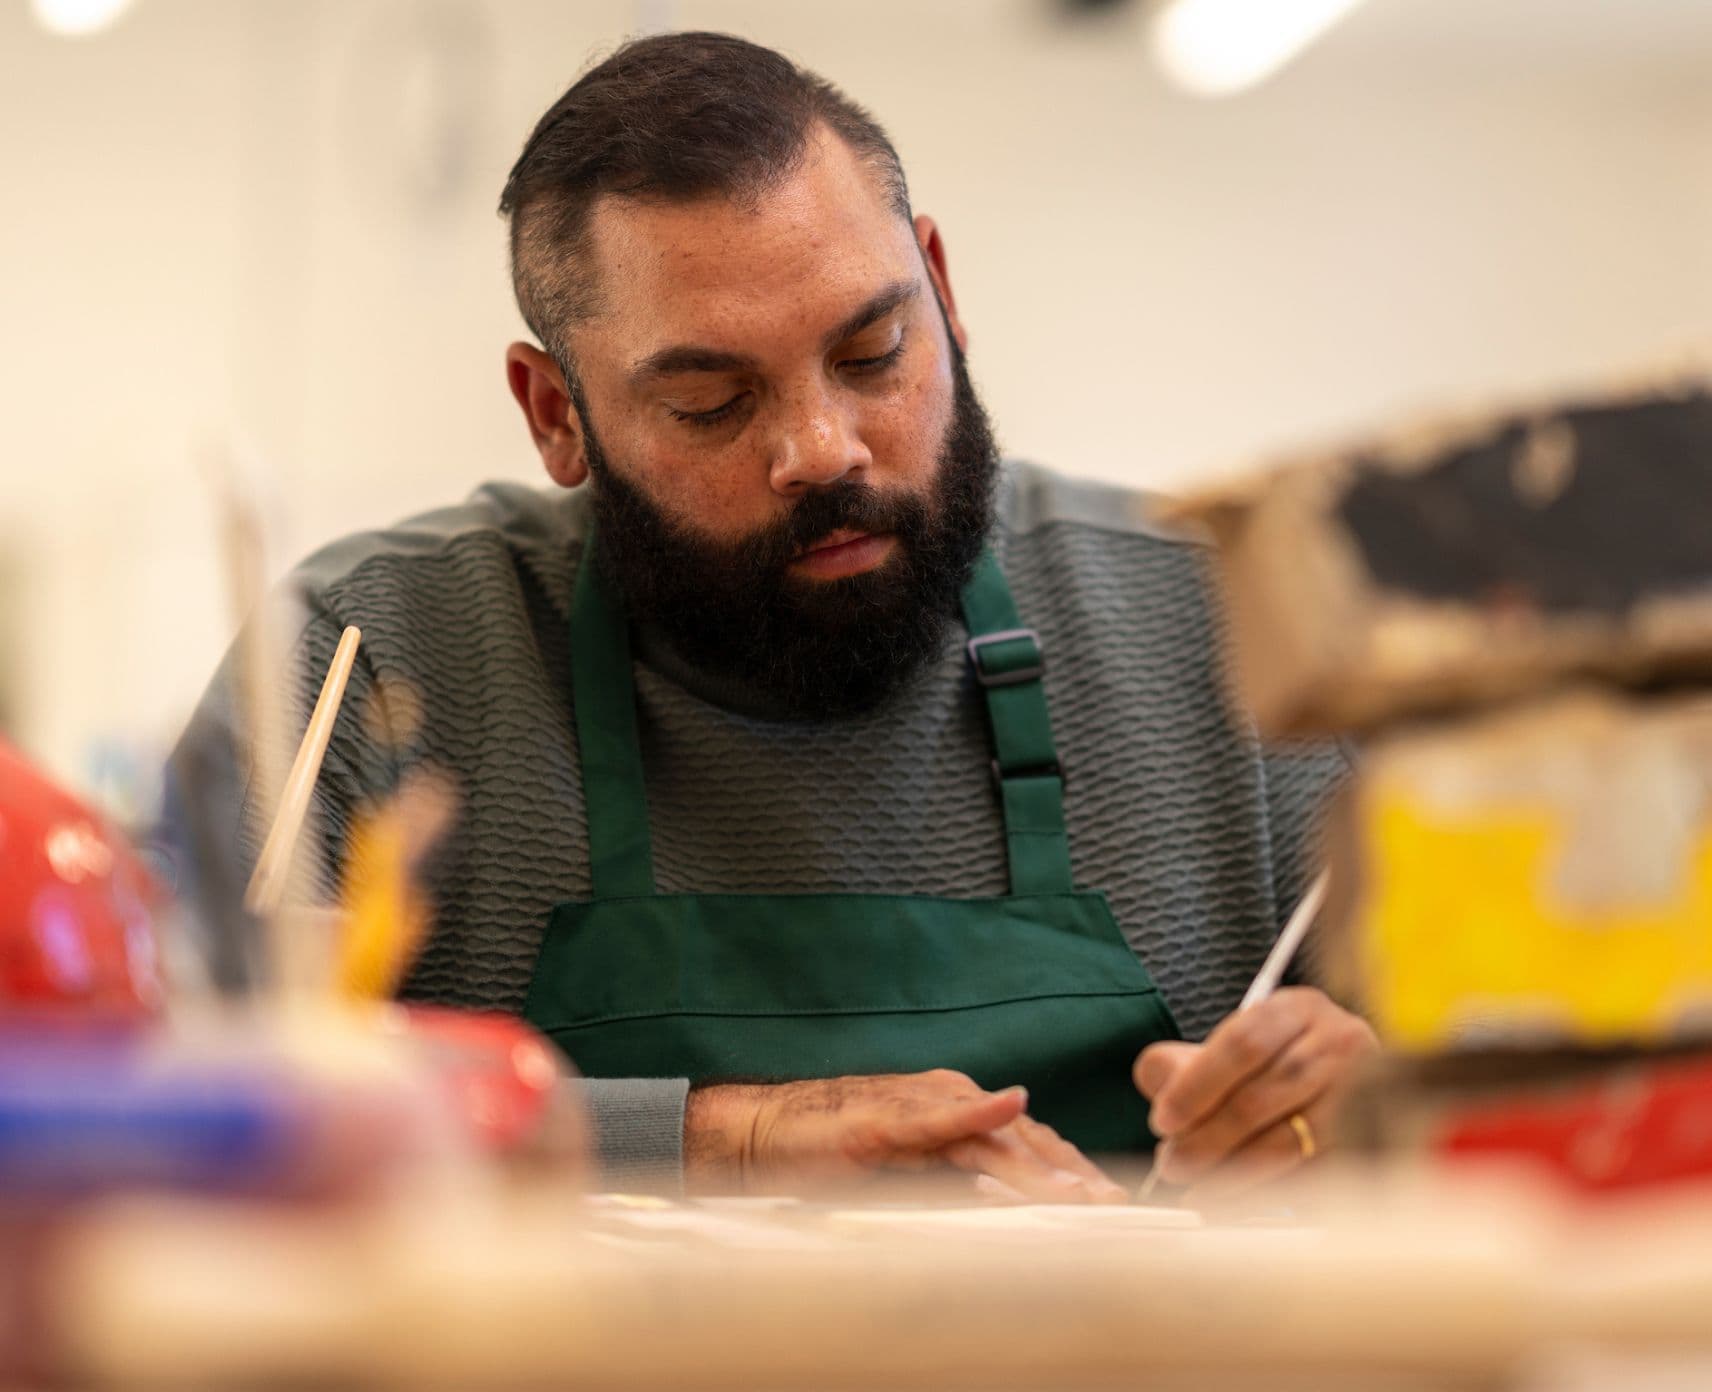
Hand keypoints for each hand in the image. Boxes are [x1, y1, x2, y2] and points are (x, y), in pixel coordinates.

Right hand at [685, 1070, 1126, 1202]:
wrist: (764, 1134)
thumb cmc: (831, 1155)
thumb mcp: (908, 1175)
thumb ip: (958, 1184)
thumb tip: (1008, 1211)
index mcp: (958, 1112)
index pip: (1031, 1148)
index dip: (1073, 1175)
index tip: (1116, 1207)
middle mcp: (948, 1099)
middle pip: (1026, 1142)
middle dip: (1073, 1176)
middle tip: (1117, 1211)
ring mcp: (919, 1106)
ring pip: (993, 1139)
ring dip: (1041, 1167)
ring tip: (1081, 1194)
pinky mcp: (884, 1120)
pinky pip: (939, 1118)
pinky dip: (977, 1112)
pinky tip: (1011, 1107)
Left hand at [1133, 988, 1375, 1201]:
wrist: (1356, 1089)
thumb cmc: (1282, 1068)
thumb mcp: (1237, 1048)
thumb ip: (1185, 1061)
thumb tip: (1155, 1080)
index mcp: (1297, 1009)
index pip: (1242, 1043)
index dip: (1196, 1086)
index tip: (1163, 1121)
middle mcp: (1340, 1043)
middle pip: (1262, 1096)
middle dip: (1207, 1137)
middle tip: (1172, 1165)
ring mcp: (1364, 1095)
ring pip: (1287, 1141)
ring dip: (1232, 1171)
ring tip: (1198, 1187)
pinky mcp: (1373, 1143)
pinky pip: (1311, 1175)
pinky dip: (1267, 1192)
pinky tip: (1237, 1202)